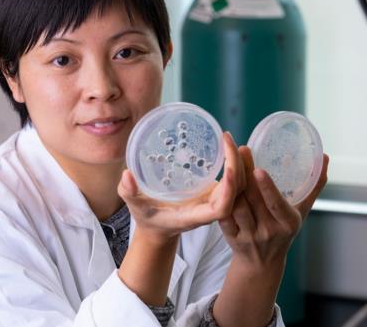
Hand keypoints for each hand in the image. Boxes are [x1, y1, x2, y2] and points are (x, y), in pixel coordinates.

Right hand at [118, 132, 244, 244]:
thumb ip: (129, 192)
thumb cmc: (147, 218)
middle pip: (237, 193)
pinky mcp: (213, 194)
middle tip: (227, 140)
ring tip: (228, 139)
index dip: (230, 190)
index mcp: (195, 216)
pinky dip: (234, 164)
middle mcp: (209, 210)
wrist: (157, 228)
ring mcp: (213, 202)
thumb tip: (127, 174)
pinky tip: (227, 146)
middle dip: (238, 167)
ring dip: (239, 163)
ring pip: (239, 186)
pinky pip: (232, 182)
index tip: (228, 169)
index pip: (222, 208)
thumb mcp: (135, 205)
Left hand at [219, 139, 329, 267]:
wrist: (262, 262)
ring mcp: (249, 235)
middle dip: (245, 173)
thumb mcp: (302, 211)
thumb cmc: (284, 229)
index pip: (276, 204)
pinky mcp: (231, 238)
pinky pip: (223, 216)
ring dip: (231, 184)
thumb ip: (314, 185)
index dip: (267, 188)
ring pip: (236, 206)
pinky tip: (220, 182)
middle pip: (253, 199)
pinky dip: (221, 200)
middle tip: (239, 151)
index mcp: (288, 223)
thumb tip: (325, 157)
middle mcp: (269, 230)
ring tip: (230, 162)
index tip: (259, 169)